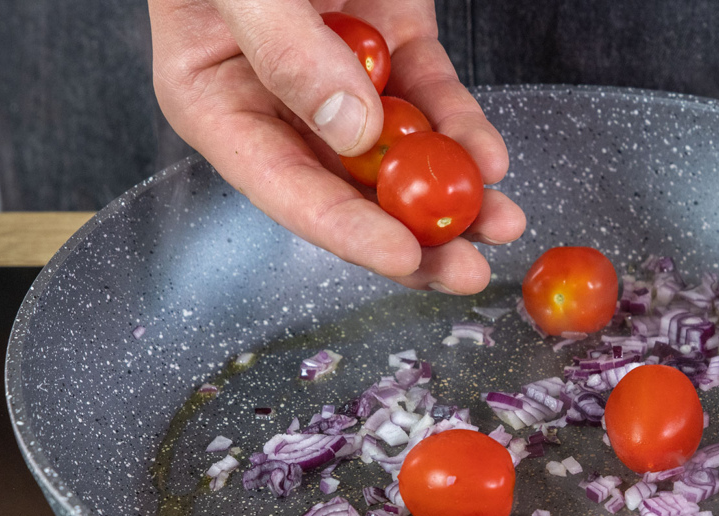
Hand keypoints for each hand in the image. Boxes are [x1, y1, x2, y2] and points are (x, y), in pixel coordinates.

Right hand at [148, 0, 524, 293]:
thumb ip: (285, 51)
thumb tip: (352, 131)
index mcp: (216, 101)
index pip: (285, 187)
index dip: (347, 231)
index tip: (403, 255)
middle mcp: (281, 103)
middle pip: (351, 189)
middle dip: (415, 236)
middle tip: (468, 271)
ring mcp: (342, 76)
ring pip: (402, 153)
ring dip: (454, 193)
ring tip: (502, 222)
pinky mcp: (392, 42)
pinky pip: (432, 96)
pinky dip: (462, 127)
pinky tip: (490, 158)